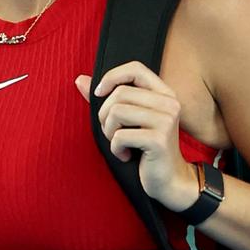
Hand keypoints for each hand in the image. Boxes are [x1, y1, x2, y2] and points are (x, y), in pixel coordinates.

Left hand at [75, 63, 197, 211]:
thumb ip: (106, 98)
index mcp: (164, 94)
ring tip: (118, 143)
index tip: (99, 93)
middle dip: (105, 115)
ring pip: (117, 112)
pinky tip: (125, 155)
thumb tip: (80, 79)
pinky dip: (115, 148)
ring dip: (109, 132)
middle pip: (120, 93)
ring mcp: (166, 121)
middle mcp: (169, 103)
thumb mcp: (127, 120)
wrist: (169, 181)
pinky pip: (120, 136)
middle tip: (111, 132)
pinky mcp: (159, 140)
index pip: (136, 68)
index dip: (112, 76)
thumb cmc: (145, 149)